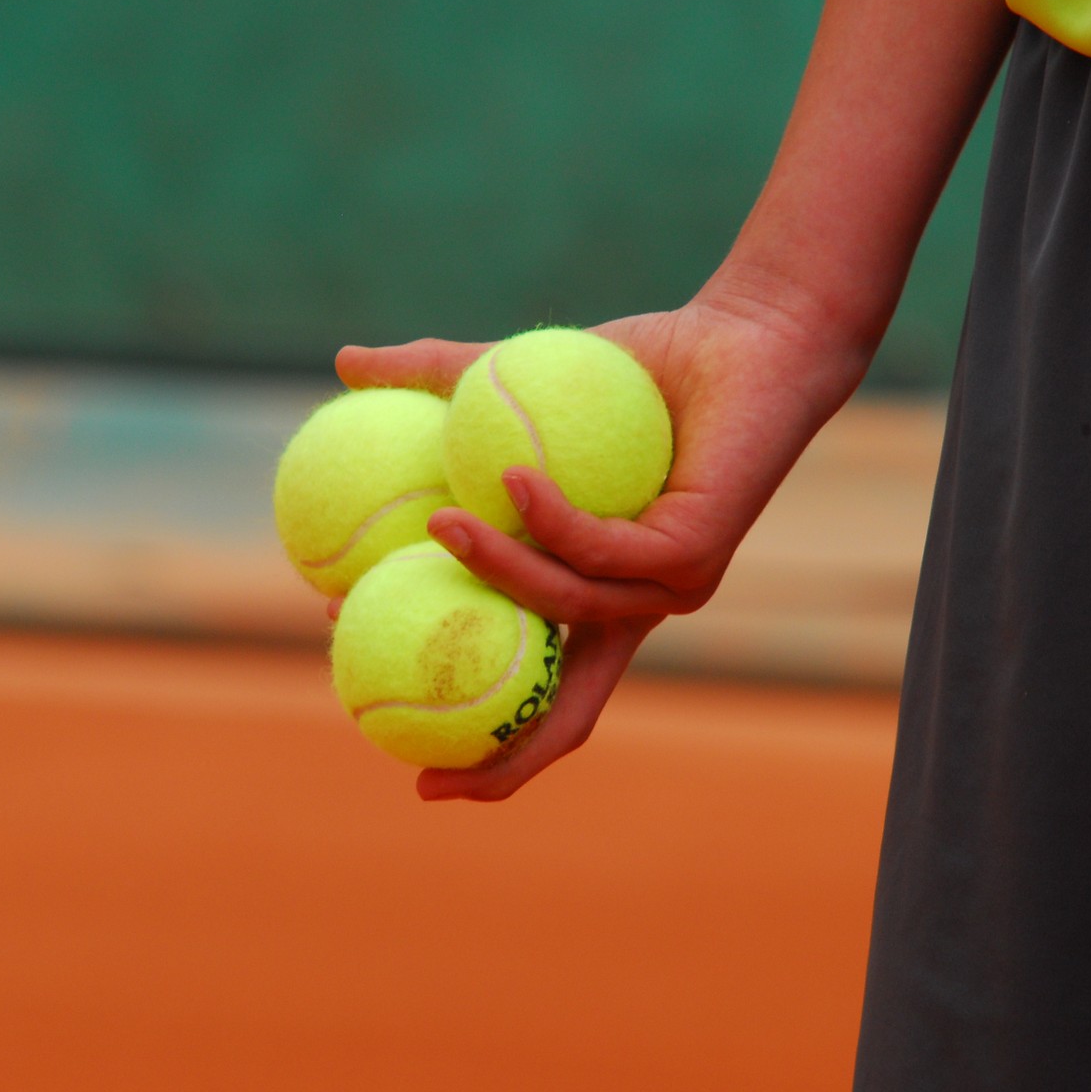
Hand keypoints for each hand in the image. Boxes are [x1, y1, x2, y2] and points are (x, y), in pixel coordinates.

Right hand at [335, 291, 867, 800]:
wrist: (747, 337)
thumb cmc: (640, 366)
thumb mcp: (517, 376)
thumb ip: (439, 377)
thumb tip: (343, 360)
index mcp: (594, 591)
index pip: (527, 684)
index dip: (464, 720)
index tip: (375, 702)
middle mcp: (635, 607)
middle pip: (562, 712)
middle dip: (496, 754)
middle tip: (415, 755)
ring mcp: (668, 586)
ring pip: (566, 607)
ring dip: (496, 572)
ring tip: (436, 524)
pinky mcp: (696, 553)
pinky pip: (605, 550)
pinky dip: (552, 523)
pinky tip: (512, 482)